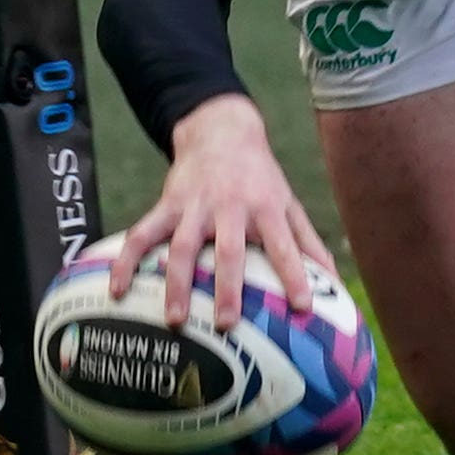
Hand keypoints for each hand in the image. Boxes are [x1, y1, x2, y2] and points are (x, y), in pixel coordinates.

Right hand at [95, 94, 334, 332]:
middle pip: (228, 249)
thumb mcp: (288, 203)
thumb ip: (308, 243)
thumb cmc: (261, 178)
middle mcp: (230, 207)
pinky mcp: (167, 204)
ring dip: (177, 282)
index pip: (284, 245)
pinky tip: (118, 290)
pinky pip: (142, 234)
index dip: (295, 274)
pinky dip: (127, 261)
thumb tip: (335, 283)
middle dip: (227, 287)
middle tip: (227, 323)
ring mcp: (195, 206)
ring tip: (174, 319)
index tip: (303, 307)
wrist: (221, 131)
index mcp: (266, 208)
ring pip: (181, 246)